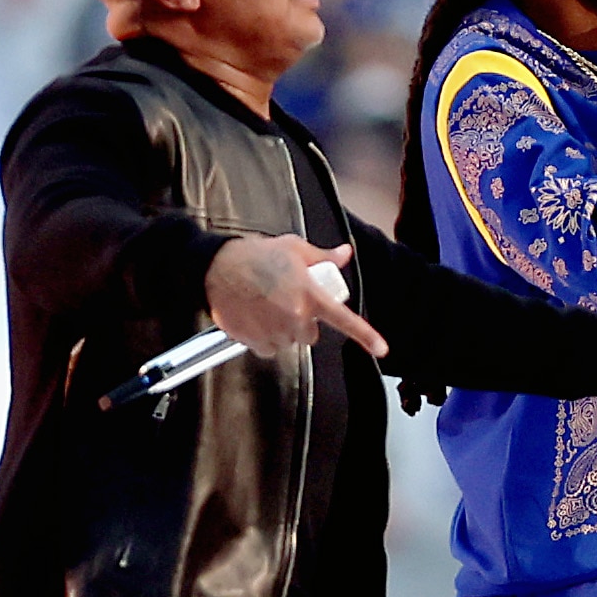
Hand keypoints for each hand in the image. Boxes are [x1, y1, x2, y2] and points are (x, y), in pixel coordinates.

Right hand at [206, 236, 388, 359]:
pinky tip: (255, 318)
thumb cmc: (253, 255)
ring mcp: (274, 331)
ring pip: (288, 342)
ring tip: (266, 306)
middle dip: (302, 322)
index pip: (344, 320)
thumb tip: (344, 254)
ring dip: (282, 330)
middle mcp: (295, 317)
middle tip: (286, 301)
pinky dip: (263, 338)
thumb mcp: (294, 248)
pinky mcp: (254, 341)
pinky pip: (268, 349)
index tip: (381, 349)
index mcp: (310, 295)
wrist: (215, 266)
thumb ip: (323, 256)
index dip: (366, 336)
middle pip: (310, 335)